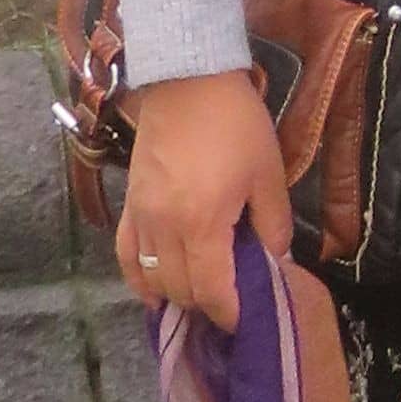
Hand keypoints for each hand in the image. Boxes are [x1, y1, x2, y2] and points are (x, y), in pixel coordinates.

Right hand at [114, 67, 290, 332]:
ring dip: (176, 295)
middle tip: (229, 305)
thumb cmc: (235, 125)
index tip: (246, 321)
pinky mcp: (128, 205)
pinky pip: (125, 256)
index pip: (212, 292)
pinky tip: (153, 293)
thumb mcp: (268, 174)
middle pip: (180, 291)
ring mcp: (140, 218)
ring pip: (151, 279)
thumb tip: (275, 262)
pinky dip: (138, 280)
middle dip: (206, 306)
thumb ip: (273, 224)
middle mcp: (165, 229)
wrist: (188, 80)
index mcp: (203, 224)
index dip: (229, 313)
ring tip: (199, 298)